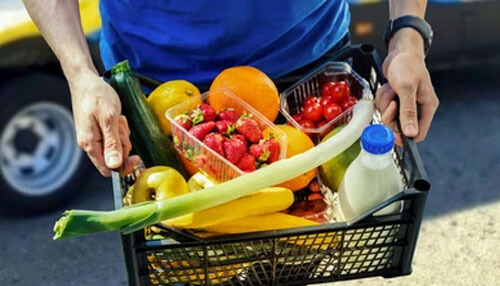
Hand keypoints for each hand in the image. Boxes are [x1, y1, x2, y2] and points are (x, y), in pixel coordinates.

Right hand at [68, 70, 138, 175]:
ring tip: (117, 118)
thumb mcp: (109, 119)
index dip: (123, 165)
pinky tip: (116, 116)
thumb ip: (112, 143)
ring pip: (116, 145)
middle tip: (120, 126)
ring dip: (122, 133)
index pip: (108, 169)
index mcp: (90, 144)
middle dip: (123, 142)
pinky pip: (113, 136)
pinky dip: (119, 127)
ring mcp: (94, 137)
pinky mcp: (98, 130)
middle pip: (115, 157)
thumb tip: (114, 166)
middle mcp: (89, 143)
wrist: (86, 80)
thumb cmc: (96, 95)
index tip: (135, 157)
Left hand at [376, 29, 438, 144]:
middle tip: (390, 103)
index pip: (419, 133)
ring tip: (391, 89)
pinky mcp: (395, 100)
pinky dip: (382, 98)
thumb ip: (408, 111)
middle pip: (400, 127)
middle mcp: (417, 108)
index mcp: (427, 106)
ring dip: (385, 104)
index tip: (392, 130)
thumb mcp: (407, 88)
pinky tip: (388, 87)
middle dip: (390, 115)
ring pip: (390, 117)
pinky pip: (384, 108)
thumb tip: (410, 133)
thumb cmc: (407, 65)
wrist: (399, 51)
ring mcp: (406, 105)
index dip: (404, 135)